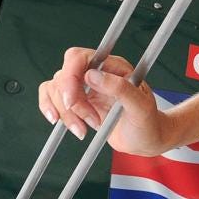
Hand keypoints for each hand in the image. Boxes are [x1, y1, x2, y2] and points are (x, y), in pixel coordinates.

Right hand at [37, 48, 173, 154]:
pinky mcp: (76, 101)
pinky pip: (51, 97)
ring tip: (84, 129)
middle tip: (89, 120)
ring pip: (55, 89)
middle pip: (63, 75)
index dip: (70, 77)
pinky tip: (60, 122)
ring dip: (66, 112)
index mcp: (114, 67)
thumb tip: (92, 74)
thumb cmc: (147, 122)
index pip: (79, 58)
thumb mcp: (140, 107)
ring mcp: (84, 87)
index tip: (73, 102)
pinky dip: (51, 110)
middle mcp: (96, 73)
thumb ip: (120, 88)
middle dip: (70, 102)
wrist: (145, 140)